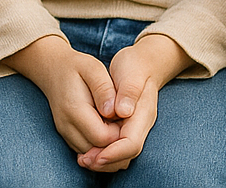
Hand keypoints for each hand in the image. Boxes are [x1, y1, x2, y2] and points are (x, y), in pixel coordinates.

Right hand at [5, 35, 120, 155]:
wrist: (53, 70)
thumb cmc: (77, 67)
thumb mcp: (93, 69)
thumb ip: (104, 89)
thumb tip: (113, 111)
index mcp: (75, 110)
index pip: (103, 137)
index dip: (120, 132)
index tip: (125, 116)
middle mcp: (67, 127)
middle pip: (98, 150)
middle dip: (115, 140)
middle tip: (122, 119)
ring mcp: (65, 133)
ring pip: (91, 153)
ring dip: (107, 143)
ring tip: (114, 121)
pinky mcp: (67, 136)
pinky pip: (86, 149)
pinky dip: (98, 143)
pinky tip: (105, 125)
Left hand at [78, 33, 190, 172]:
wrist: (142, 64)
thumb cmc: (135, 67)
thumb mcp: (132, 73)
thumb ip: (129, 91)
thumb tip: (122, 111)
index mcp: (143, 115)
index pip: (132, 143)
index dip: (115, 152)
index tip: (97, 156)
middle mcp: (139, 126)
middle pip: (126, 155)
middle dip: (106, 162)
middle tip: (83, 161)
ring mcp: (132, 129)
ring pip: (120, 156)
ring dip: (101, 161)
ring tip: (82, 160)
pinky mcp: (122, 129)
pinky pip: (113, 148)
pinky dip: (100, 153)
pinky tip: (85, 152)